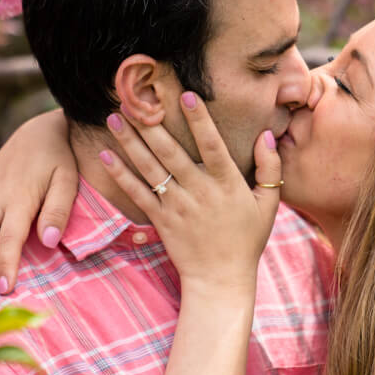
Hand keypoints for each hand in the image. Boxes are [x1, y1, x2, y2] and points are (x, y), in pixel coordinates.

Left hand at [99, 93, 281, 288]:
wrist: (221, 279)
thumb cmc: (246, 239)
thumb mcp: (268, 204)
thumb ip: (270, 167)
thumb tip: (267, 134)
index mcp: (227, 183)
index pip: (212, 145)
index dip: (200, 120)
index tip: (187, 95)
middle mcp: (199, 191)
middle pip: (171, 152)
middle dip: (151, 124)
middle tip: (133, 99)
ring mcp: (177, 206)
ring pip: (150, 168)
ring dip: (130, 142)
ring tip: (114, 118)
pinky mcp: (160, 220)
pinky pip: (138, 194)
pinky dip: (120, 175)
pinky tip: (105, 156)